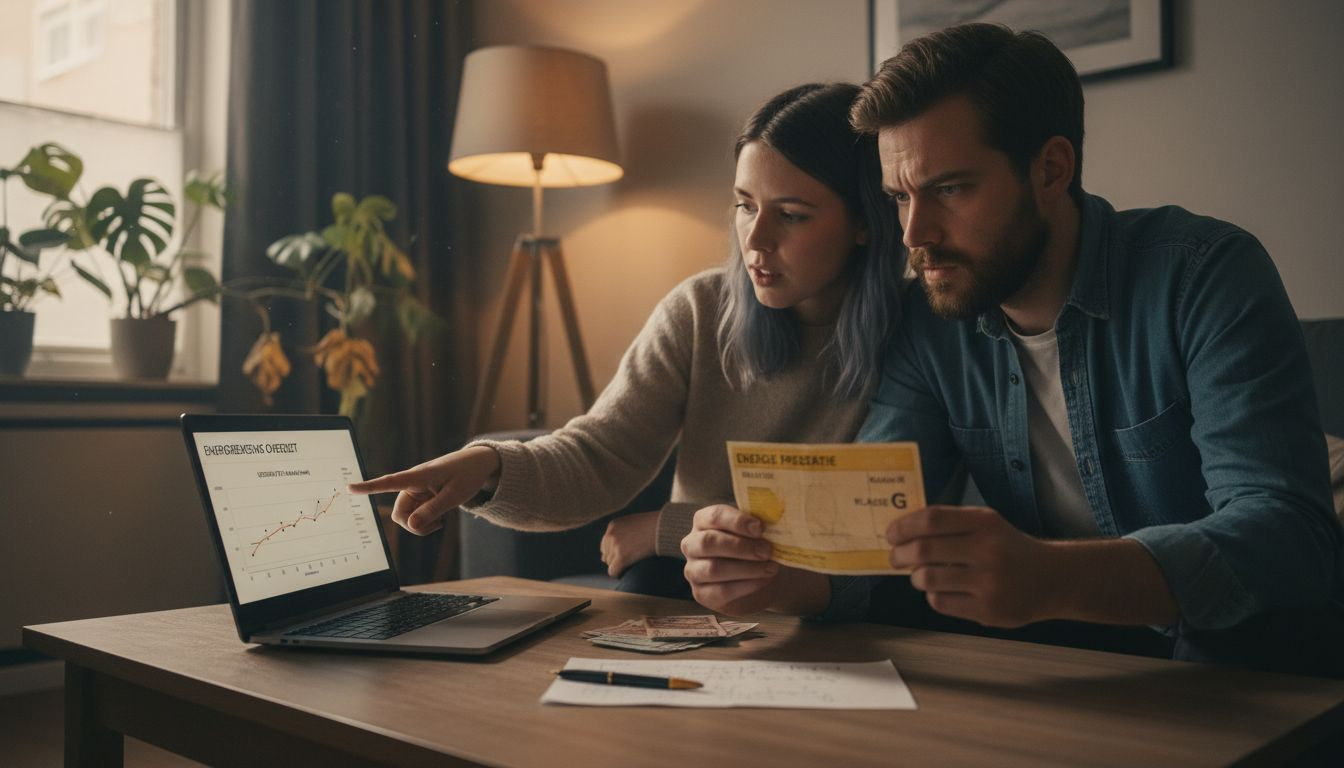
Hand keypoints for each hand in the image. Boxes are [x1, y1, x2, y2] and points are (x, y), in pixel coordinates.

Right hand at [346, 446, 500, 535]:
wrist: (477, 465)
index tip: (348, 488)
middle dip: (414, 525)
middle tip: (436, 526)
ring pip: (406, 517)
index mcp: (419, 476)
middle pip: (399, 513)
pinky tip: (439, 518)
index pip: (389, 482)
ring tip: (440, 520)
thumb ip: (433, 511)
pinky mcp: (419, 497)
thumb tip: (411, 526)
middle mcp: (412, 483)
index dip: (369, 487)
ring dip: (421, 525)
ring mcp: (415, 491)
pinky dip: (425, 522)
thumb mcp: (454, 496)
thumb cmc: (467, 475)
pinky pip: (414, 517)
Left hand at [600, 511, 658, 576]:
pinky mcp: (622, 557)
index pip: (605, 544)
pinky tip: (626, 571)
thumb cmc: (654, 526)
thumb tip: (613, 551)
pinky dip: (618, 573)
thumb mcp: (635, 523)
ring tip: (632, 563)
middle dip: (616, 559)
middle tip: (630, 560)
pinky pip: (613, 571)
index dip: (615, 551)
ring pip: (610, 564)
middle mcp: (611, 535)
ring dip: (619, 565)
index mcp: (613, 526)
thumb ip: (625, 532)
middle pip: (606, 555)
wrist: (663, 528)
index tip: (626, 554)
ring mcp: (615, 546)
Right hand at [681, 504, 780, 614]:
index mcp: (703, 521)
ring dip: (747, 568)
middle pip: (709, 542)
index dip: (737, 521)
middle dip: (741, 546)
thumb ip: (758, 525)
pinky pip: (722, 590)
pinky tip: (763, 580)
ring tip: (770, 567)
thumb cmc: (754, 547)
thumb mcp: (755, 532)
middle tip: (767, 550)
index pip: (714, 516)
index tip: (760, 528)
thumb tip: (774, 519)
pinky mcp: (701, 594)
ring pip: (714, 569)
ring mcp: (693, 570)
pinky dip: (747, 585)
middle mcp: (692, 544)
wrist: (758, 579)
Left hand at [888, 505, 1056, 627]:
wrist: (1052, 579)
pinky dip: (933, 596)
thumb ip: (950, 523)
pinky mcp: (988, 610)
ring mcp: (989, 583)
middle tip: (894, 558)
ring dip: (915, 577)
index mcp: (984, 523)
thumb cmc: (1008, 548)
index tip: (890, 534)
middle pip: (923, 550)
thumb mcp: (987, 524)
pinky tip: (942, 590)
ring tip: (920, 575)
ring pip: (927, 579)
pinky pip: (940, 602)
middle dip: (899, 555)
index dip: (903, 526)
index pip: (931, 520)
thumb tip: (902, 530)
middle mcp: (988, 551)